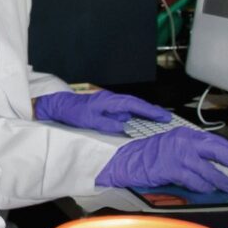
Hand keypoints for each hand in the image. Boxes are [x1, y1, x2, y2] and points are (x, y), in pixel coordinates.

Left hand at [34, 90, 170, 133]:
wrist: (60, 106)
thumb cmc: (74, 113)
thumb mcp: (90, 121)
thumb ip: (108, 124)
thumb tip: (124, 127)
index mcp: (110, 101)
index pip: (134, 105)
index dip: (150, 111)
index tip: (163, 116)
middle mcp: (112, 100)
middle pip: (136, 104)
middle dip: (151, 111)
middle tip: (167, 118)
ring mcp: (109, 103)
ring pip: (131, 107)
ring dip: (144, 112)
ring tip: (159, 120)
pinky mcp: (106, 107)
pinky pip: (124, 110)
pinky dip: (134, 114)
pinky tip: (139, 121)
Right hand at [96, 127, 227, 193]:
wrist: (127, 161)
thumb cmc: (150, 156)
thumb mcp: (175, 147)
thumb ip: (195, 152)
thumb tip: (221, 165)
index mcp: (187, 135)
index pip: (219, 142)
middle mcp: (185, 142)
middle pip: (220, 151)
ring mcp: (178, 155)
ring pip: (210, 170)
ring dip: (224, 181)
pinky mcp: (171, 169)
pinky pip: (194, 180)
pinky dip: (203, 186)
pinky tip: (208, 189)